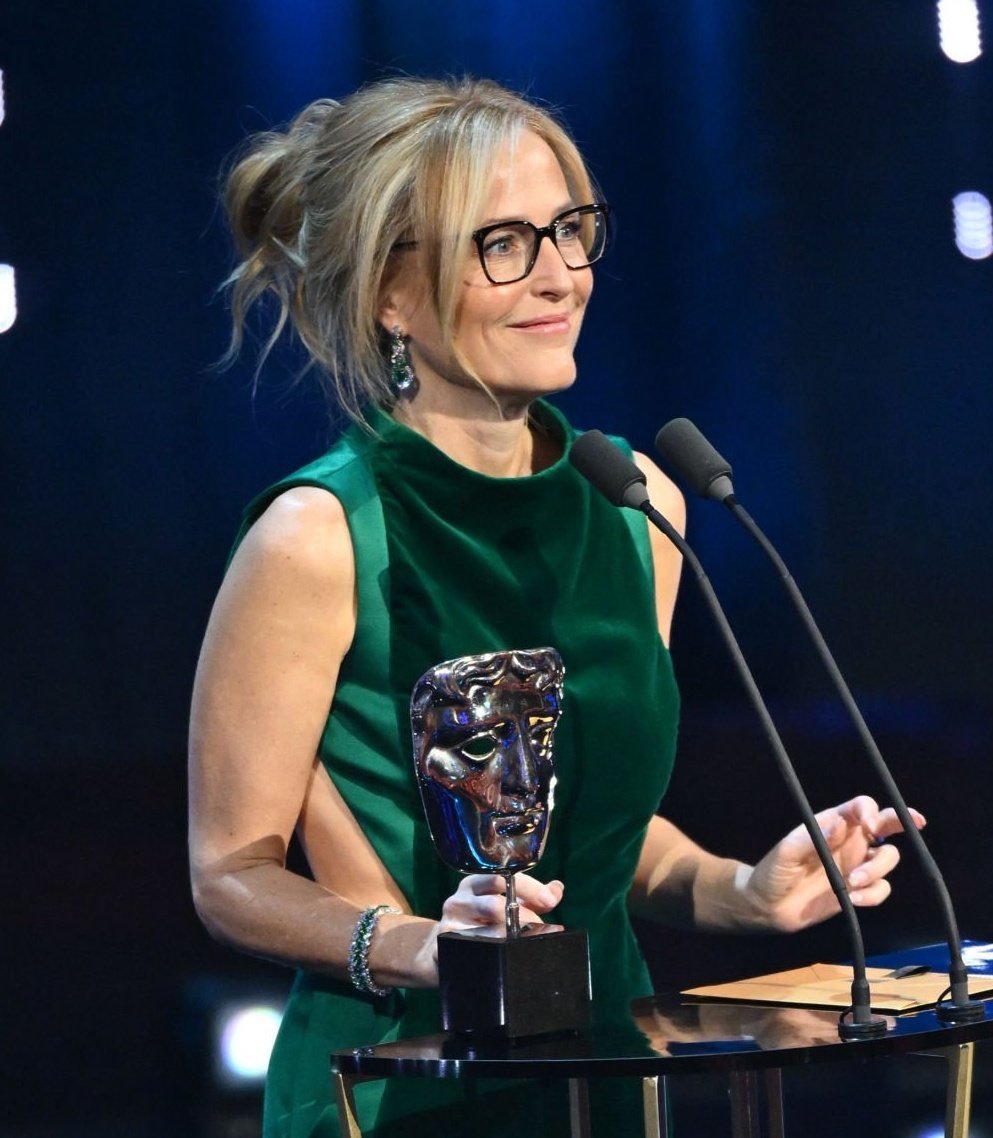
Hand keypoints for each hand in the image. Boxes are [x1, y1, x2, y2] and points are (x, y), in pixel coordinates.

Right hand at [376, 874, 564, 988]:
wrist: (436, 950)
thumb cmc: (477, 922)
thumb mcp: (499, 902)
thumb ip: (529, 896)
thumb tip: (557, 889)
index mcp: (473, 884)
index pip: (502, 879)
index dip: (529, 888)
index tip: (550, 901)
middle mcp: (458, 900)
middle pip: (494, 905)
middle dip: (524, 919)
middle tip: (543, 931)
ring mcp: (448, 926)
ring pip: (484, 932)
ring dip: (512, 941)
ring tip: (530, 946)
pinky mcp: (443, 950)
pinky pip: (472, 952)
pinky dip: (494, 956)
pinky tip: (507, 960)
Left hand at [740, 796, 924, 932]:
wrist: (769, 907)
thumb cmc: (774, 871)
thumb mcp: (788, 852)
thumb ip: (814, 837)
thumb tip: (841, 822)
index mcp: (832, 824)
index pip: (861, 807)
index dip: (871, 811)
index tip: (869, 826)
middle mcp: (850, 841)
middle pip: (886, 825)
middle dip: (902, 821)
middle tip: (905, 829)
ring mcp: (856, 865)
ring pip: (888, 857)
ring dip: (877, 869)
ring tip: (853, 882)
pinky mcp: (858, 889)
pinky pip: (881, 888)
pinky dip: (873, 894)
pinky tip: (852, 899)